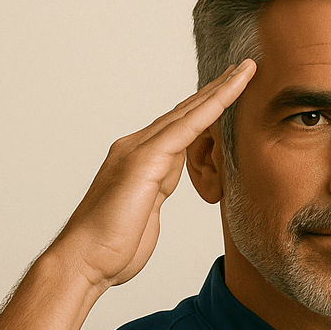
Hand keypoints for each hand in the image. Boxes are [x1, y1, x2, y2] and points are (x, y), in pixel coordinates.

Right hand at [52, 60, 255, 290]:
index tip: (231, 93)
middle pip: (185, 112)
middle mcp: (138, 149)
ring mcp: (139, 152)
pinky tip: (227, 96)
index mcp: (141, 161)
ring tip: (244, 72)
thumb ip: (157, 191)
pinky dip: (208, 111)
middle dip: (215, 89)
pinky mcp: (143, 162)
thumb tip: (167, 179)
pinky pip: (184, 130)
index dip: (206, 109)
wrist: (86, 260)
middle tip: (243, 68)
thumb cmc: (114, 247)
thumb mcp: (146, 214)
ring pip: (187, 113)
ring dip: (218, 91)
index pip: (180, 128)